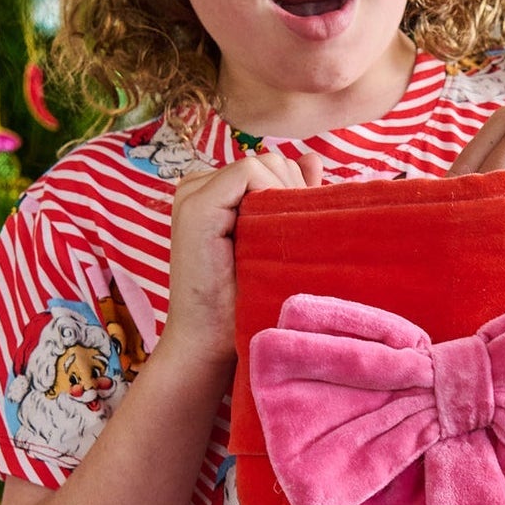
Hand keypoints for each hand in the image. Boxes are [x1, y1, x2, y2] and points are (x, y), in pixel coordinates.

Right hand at [167, 152, 322, 365]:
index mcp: (212, 193)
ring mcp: (191, 193)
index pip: (269, 167)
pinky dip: (270, 197)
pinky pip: (248, 173)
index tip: (301, 230)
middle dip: (293, 194)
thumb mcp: (274, 243)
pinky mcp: (196, 206)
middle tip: (290, 244)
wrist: (210, 346)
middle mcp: (197, 186)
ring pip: (263, 164)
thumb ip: (289, 198)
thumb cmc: (243, 305)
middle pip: (269, 162)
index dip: (295, 191)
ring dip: (285, 199)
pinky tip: (266, 239)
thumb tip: (312, 159)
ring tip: (277, 247)